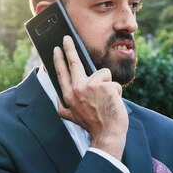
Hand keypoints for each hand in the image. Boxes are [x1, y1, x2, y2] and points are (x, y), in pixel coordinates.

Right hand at [53, 36, 127, 158]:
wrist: (108, 134)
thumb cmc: (93, 124)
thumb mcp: (72, 117)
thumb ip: (63, 107)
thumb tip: (56, 98)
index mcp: (68, 96)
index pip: (61, 74)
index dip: (58, 60)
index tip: (55, 50)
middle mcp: (77, 89)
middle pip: (74, 63)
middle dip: (69, 49)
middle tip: (66, 38)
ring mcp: (91, 87)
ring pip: (103, 75)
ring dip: (108, 86)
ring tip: (106, 101)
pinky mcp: (105, 86)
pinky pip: (113, 83)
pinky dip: (116, 92)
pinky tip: (112, 103)